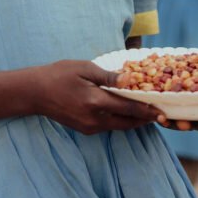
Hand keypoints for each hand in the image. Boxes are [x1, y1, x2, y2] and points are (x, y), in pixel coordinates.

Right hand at [32, 60, 160, 134]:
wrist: (35, 92)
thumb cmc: (58, 75)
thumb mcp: (84, 68)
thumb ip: (108, 76)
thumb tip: (130, 79)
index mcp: (96, 102)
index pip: (129, 108)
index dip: (147, 110)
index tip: (162, 111)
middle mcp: (95, 119)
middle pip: (127, 123)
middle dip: (144, 119)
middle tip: (160, 114)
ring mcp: (89, 127)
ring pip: (119, 126)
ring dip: (133, 121)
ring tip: (147, 114)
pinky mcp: (85, 129)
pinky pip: (108, 126)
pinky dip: (120, 121)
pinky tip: (125, 113)